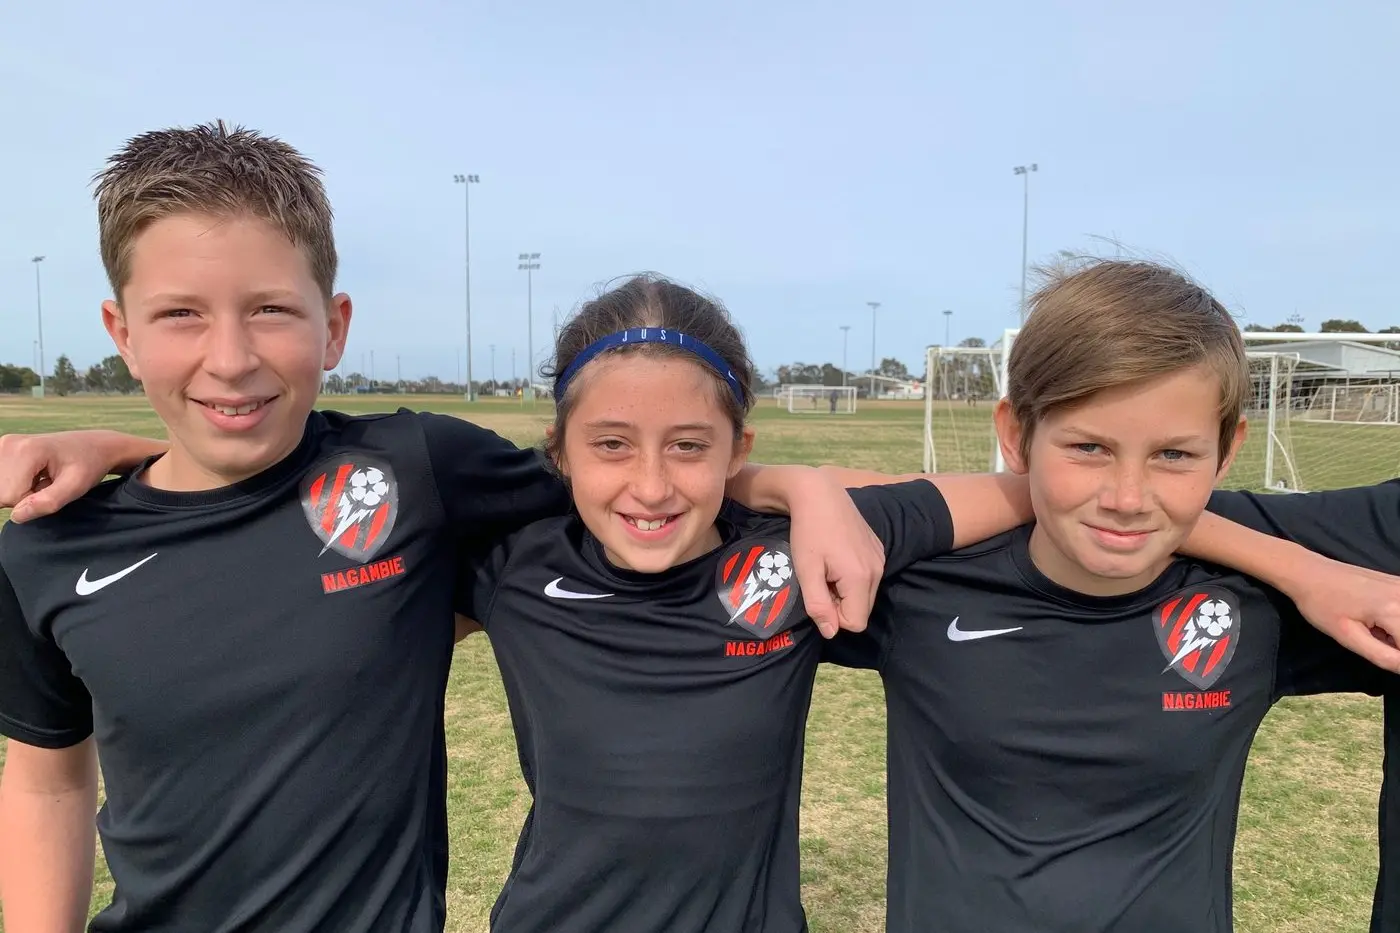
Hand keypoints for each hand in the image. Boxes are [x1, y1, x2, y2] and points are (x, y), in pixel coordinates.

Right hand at [0, 430, 152, 522]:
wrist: (94, 446)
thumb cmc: (89, 464)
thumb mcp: (76, 487)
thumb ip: (47, 502)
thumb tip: (16, 516)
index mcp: (26, 450)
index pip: (9, 496)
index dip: (31, 501)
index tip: (52, 489)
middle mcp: (8, 445)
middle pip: (0, 491)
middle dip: (22, 496)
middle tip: (47, 484)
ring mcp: (3, 445)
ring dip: (17, 491)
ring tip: (40, 479)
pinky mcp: (2, 449)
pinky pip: (1, 480)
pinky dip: (13, 484)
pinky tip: (32, 476)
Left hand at [786, 470, 884, 638]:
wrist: (819, 493)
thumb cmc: (808, 531)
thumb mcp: (806, 570)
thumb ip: (818, 604)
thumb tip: (831, 633)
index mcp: (860, 578)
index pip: (855, 623)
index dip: (834, 616)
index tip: (819, 594)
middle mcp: (877, 570)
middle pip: (862, 610)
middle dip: (841, 604)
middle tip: (821, 580)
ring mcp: (880, 558)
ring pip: (866, 594)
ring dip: (846, 591)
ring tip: (828, 568)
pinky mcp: (879, 549)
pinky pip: (869, 577)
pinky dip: (853, 576)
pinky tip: (837, 557)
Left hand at [1284, 554, 1399, 671]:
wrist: (1309, 572)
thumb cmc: (1322, 605)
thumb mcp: (1349, 638)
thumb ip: (1385, 657)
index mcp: (1394, 610)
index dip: (1397, 658)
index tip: (1377, 649)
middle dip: (1396, 644)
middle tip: (1375, 639)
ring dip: (1396, 635)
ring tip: (1375, 630)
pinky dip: (1396, 623)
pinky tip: (1378, 620)